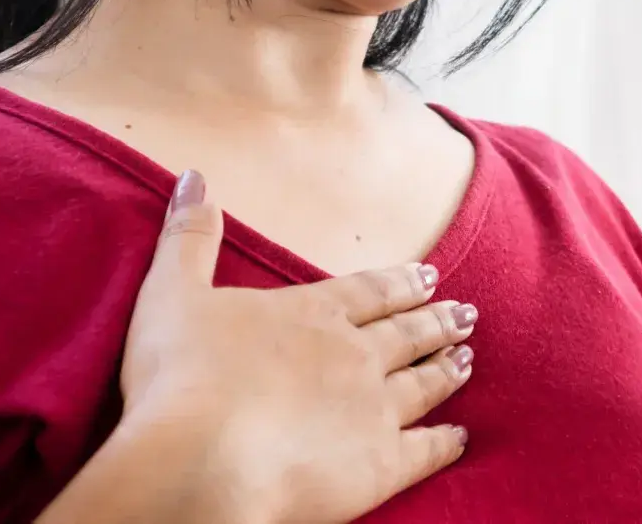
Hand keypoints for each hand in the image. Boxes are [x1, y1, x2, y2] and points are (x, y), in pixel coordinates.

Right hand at [120, 172, 475, 523]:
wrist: (199, 458)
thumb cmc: (178, 378)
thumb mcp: (172, 293)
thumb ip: (189, 236)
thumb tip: (195, 176)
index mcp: (312, 313)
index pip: (369, 291)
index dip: (400, 283)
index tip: (430, 276)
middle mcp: (354, 354)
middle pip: (406, 333)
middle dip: (437, 321)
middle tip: (468, 314)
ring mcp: (374, 409)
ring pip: (423, 383)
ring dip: (447, 369)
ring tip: (469, 358)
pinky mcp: (380, 466)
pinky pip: (424, 450)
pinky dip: (444, 442)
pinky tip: (459, 437)